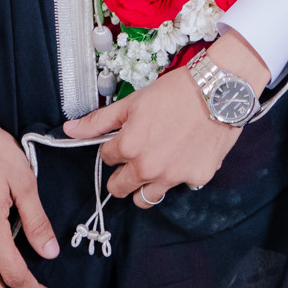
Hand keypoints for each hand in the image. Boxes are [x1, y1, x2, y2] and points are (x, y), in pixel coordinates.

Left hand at [61, 30, 270, 206]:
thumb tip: (68, 130)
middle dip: (124, 174)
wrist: (219, 89)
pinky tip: (188, 153)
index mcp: (128, 148)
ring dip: (147, 185)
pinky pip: (182, 186)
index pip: (107, 159)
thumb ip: (98, 121)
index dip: (115, 147)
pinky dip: (181, 174)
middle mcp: (148, 168)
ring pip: (147, 198)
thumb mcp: (132, 102)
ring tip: (159, 162)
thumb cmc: (176, 91)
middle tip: (139, 156)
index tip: (128, 137)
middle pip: (120, 188)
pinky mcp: (198, 178)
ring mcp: (174, 177)